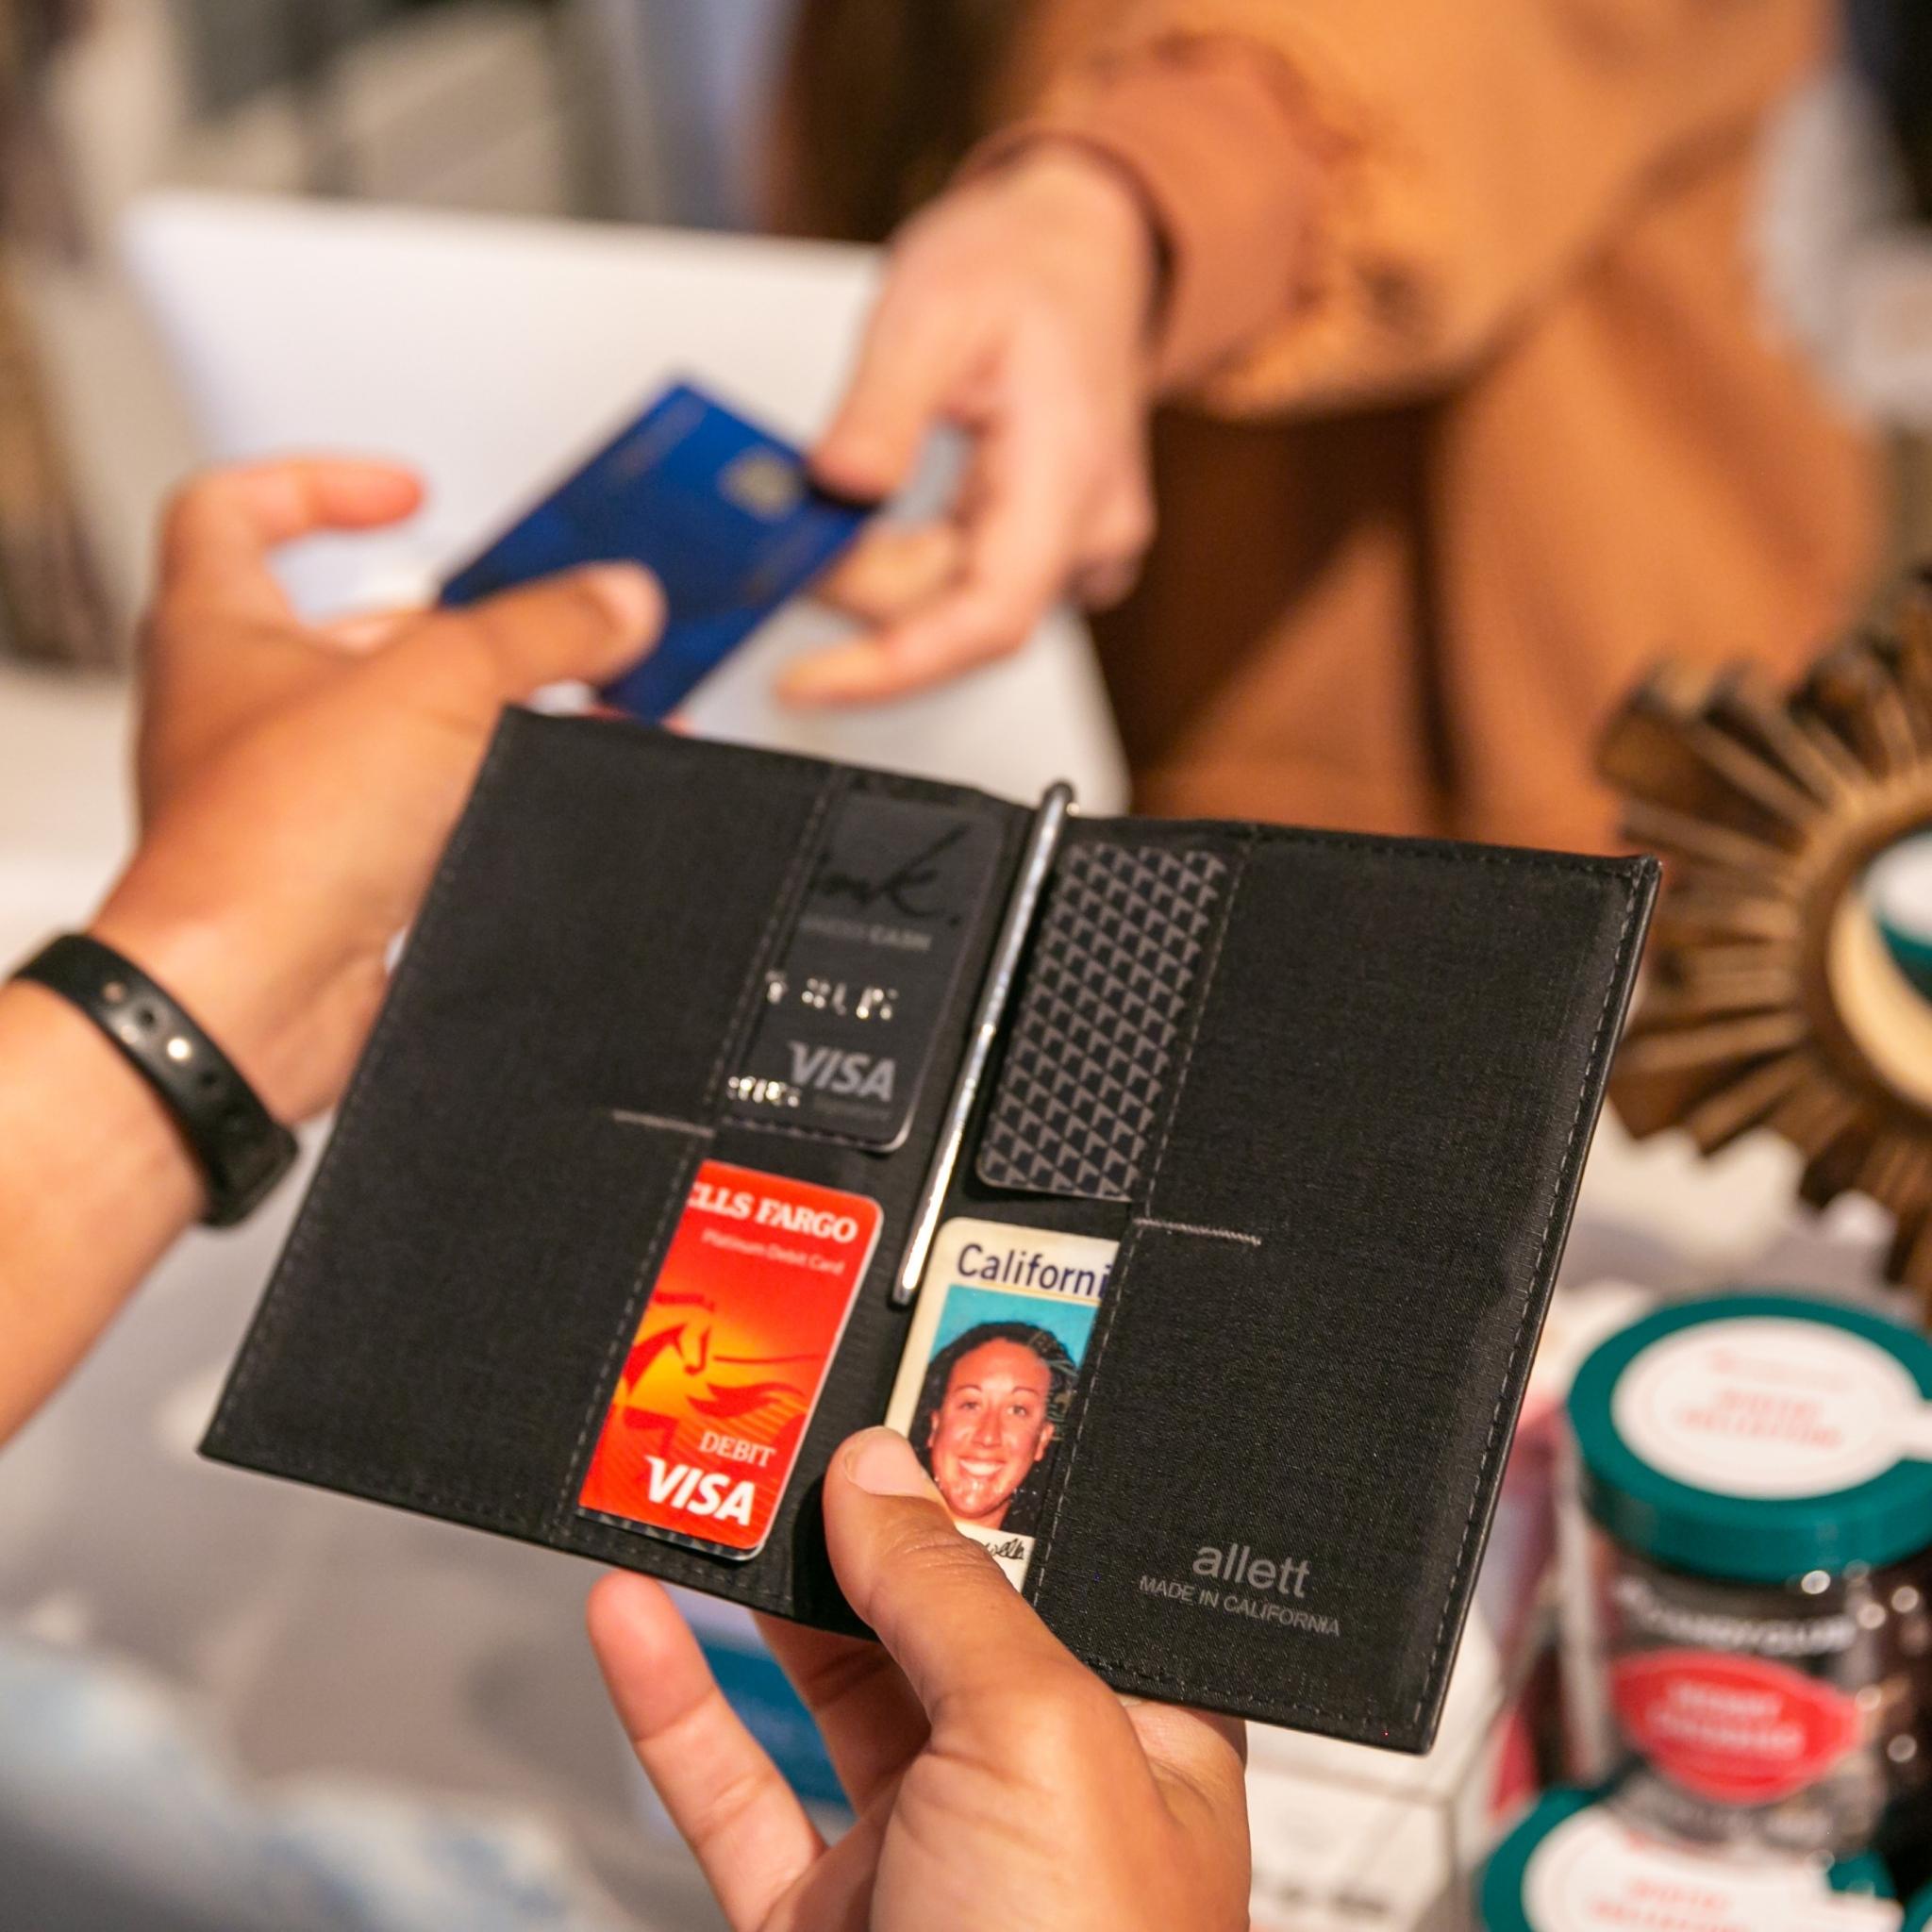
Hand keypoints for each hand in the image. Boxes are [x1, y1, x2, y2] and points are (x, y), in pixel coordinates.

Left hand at [93, 457, 662, 1121]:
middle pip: (360, 628)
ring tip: (580, 701)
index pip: (233, 510)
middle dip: (465, 624)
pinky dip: (496, 791)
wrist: (256, 996)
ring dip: (496, 712)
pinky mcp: (344, 871)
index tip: (406, 495)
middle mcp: (245, 710)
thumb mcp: (437, 684)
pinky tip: (562, 787)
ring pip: (409, 727)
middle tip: (542, 622)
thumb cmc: (270, 843)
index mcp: (219, 629)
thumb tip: (617, 599)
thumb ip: (542, 631)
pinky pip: (433, 808)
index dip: (322, 486)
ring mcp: (293, 794)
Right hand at [588, 1427, 1249, 1931]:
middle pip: (926, 1605)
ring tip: (699, 1481)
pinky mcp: (815, 1920)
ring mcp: (916, 1853)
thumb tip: (885, 1468)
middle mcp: (1028, 1781)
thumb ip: (959, 1595)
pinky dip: (674, 1699)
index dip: (988, 1468)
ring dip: (751, 1588)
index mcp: (1135, 1728)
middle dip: (851, 1510)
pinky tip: (633, 1615)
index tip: (916, 1375)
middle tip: (782, 1411)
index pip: (1059, 1558)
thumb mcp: (1045, 1741)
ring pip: (817, 1685)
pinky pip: (729, 1786)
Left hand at [781, 146, 1162, 706]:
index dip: (893, 667)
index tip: (807, 683)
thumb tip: (831, 492)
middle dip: (863, 596)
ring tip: (825, 520)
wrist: (1087, 241)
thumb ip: (878, 411)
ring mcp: (1081, 542)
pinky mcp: (1058, 543)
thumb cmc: (1025, 263)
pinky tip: (872, 530)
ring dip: (883, 578)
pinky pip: (974, 586)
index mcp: (1066, 475)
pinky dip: (910, 571)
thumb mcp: (929, 307)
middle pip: (961, 617)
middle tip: (788, 544)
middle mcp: (1090, 528)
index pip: (987, 620)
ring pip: (963, 606)